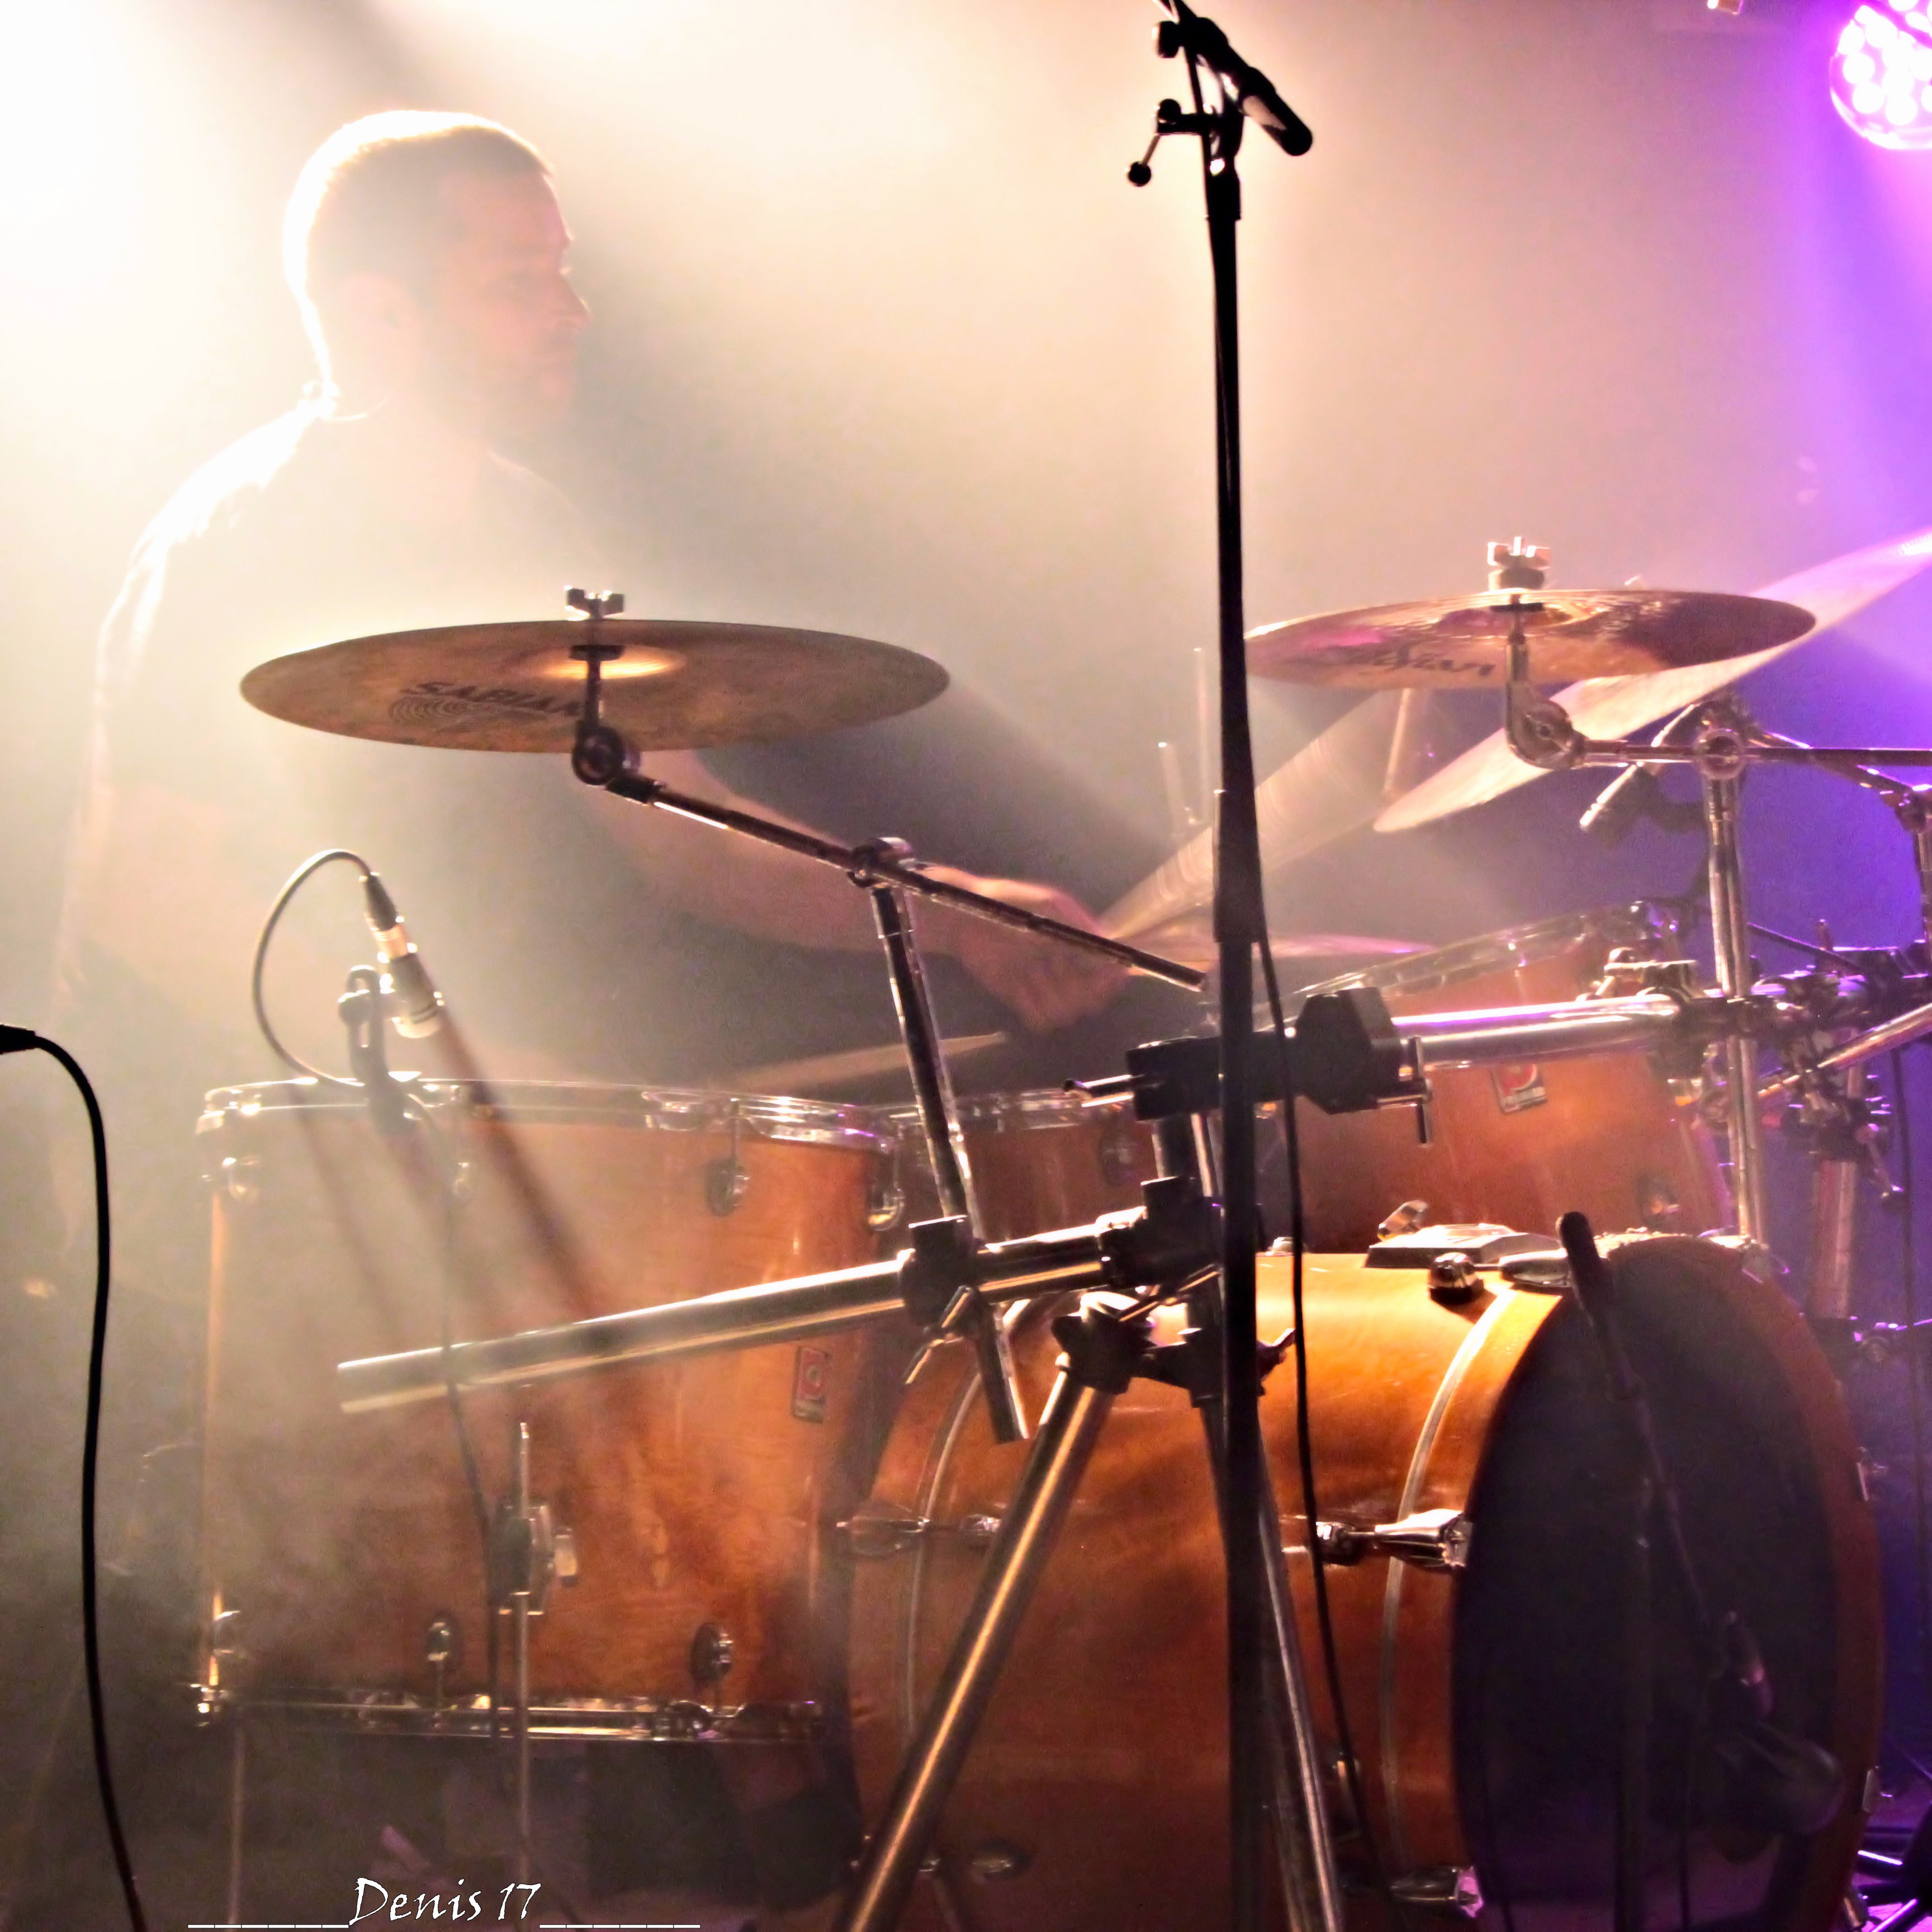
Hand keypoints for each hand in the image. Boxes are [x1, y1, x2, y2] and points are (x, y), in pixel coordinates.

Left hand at [920, 868, 1126, 1032]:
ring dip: (1053, 999)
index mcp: (1075, 944)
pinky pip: (1040, 1021)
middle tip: (1056, 975)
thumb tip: (1109, 944)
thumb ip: (1079, 923)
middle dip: (1079, 992)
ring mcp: (1043, 986)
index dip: (1107, 980)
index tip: (1102, 981)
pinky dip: (1034, 1011)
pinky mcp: (1021, 1000)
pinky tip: (1020, 990)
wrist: (964, 919)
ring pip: (1066, 1012)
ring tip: (1032, 977)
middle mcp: (1063, 968)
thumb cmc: (1008, 905)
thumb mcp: (1048, 904)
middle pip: (1089, 999)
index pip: (1106, 971)